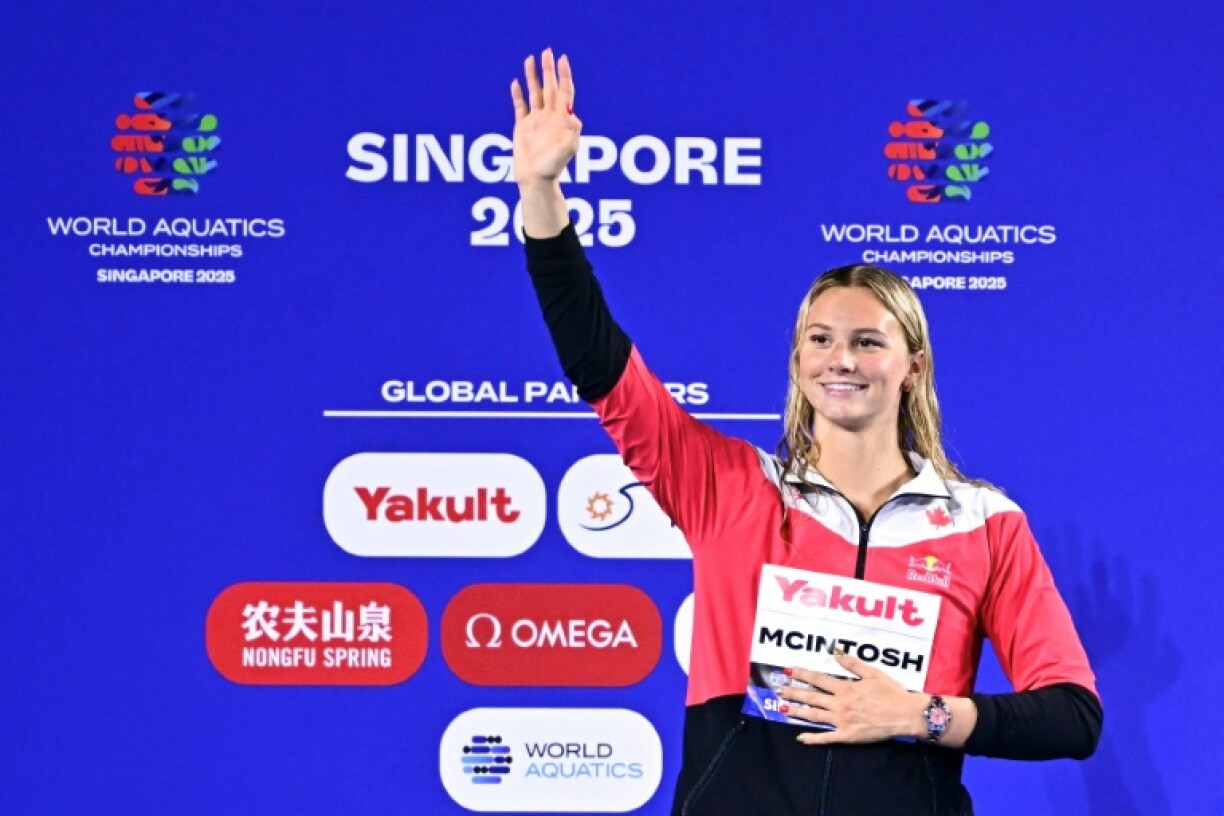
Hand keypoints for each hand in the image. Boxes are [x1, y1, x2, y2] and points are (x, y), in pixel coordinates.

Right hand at [511, 49, 580, 187]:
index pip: (565, 92)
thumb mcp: (567, 149)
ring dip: (533, 77)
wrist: (536, 180)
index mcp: (562, 120)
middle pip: (550, 88)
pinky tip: (516, 82)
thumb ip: (571, 131)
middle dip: (549, 70)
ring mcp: (536, 121)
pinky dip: (518, 94)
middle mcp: (550, 117)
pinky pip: (520, 106)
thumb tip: (572, 113)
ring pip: (535, 93)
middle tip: (547, 52)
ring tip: (530, 59)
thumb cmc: (553, 167)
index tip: (563, 60)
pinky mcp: (522, 127)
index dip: (564, 76)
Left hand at [777, 652, 923, 744]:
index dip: (802, 674)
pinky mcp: (847, 736)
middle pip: (811, 697)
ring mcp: (842, 721)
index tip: (787, 671)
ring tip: (782, 709)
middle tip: (778, 690)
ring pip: (814, 716)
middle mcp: (840, 704)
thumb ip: (853, 664)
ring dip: (797, 712)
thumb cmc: (892, 693)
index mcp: (846, 688)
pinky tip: (800, 738)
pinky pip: (826, 738)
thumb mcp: (874, 673)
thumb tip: (837, 653)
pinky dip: (812, 738)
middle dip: (793, 693)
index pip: (818, 679)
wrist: (906, 715)